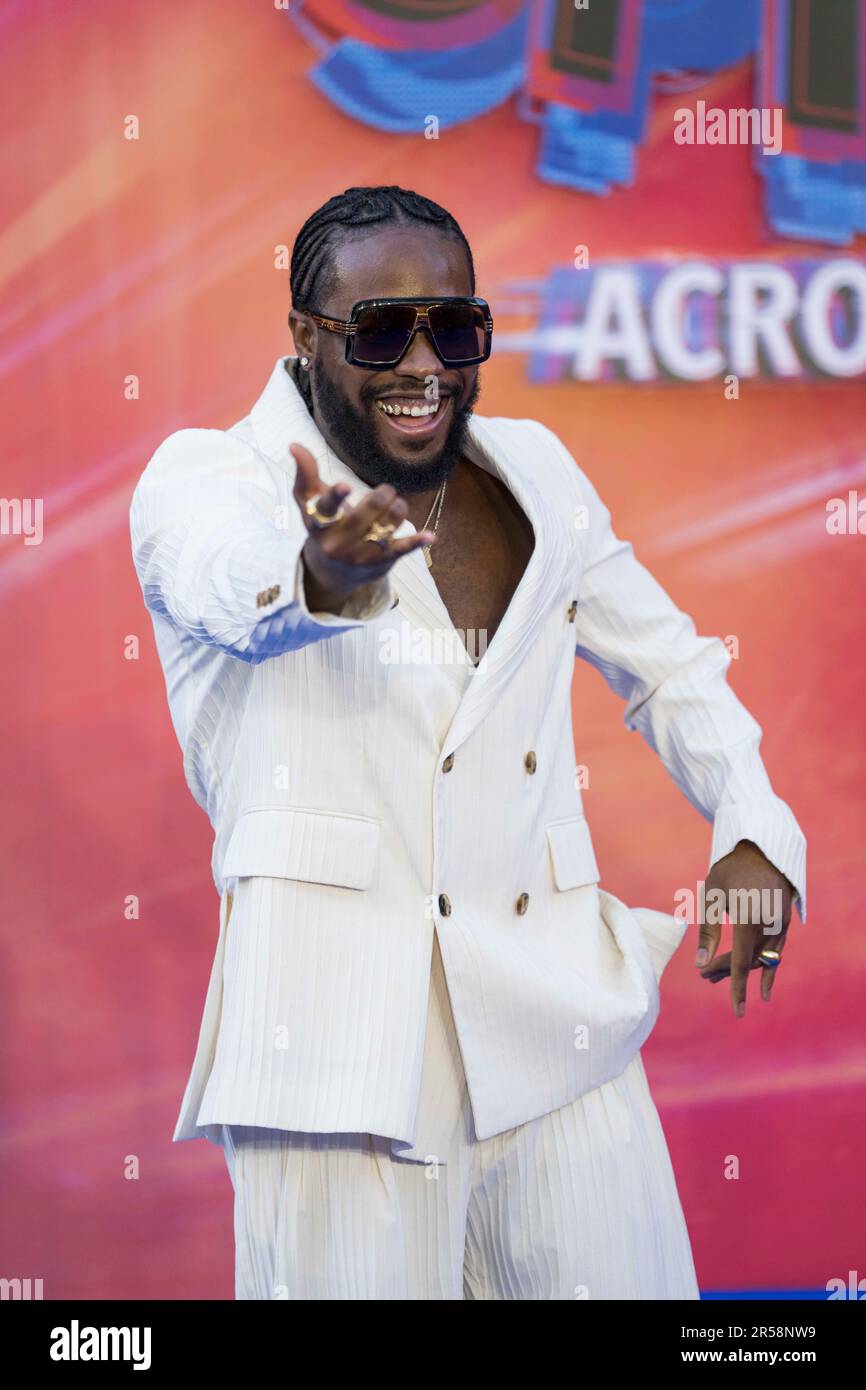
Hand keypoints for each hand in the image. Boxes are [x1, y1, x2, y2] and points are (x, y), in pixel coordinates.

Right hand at [290, 443, 435, 611]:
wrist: (332, 572)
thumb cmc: (323, 526)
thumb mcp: (309, 504)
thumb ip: (305, 474)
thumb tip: (294, 445)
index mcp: (318, 524)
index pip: (325, 509)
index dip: (335, 497)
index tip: (345, 486)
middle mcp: (338, 542)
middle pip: (366, 513)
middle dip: (381, 496)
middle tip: (386, 490)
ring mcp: (360, 554)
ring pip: (386, 525)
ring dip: (397, 509)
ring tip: (395, 504)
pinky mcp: (380, 562)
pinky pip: (400, 549)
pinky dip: (416, 542)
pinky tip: (430, 536)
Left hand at [696, 839, 793, 1016]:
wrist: (761, 848)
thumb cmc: (730, 869)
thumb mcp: (711, 895)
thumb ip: (707, 931)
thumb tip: (699, 964)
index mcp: (750, 918)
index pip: (740, 962)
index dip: (736, 988)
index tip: (737, 1012)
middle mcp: (769, 924)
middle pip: (747, 960)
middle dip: (725, 972)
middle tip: (703, 976)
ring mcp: (780, 924)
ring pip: (761, 958)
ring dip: (741, 970)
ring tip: (713, 976)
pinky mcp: (785, 922)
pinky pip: (775, 951)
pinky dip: (766, 968)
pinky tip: (763, 990)